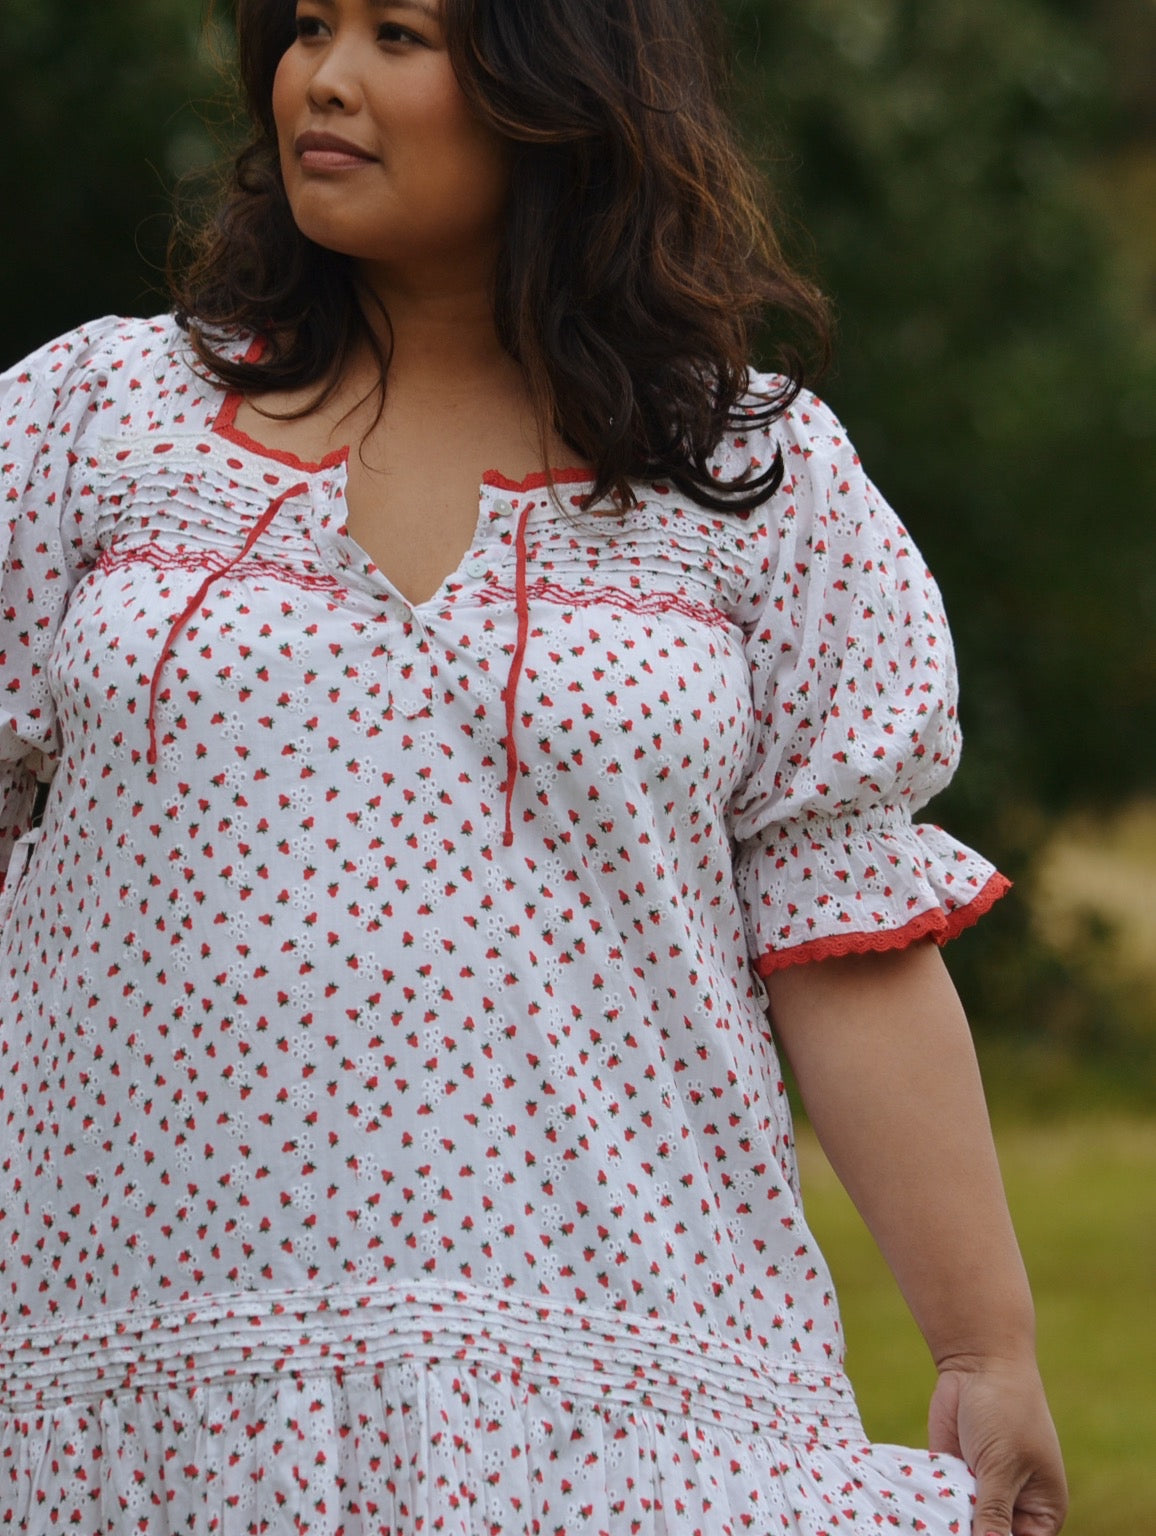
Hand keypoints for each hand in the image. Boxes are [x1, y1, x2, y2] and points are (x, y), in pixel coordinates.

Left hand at [929, 1357, 1067, 1535]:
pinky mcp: (953, 1477)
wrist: (978, 1363)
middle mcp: (1012, 1507)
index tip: (975, 1534)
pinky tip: (914, 1513)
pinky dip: (929, 1508)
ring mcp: (980, 1493)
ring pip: (960, 1525)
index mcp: (1041, 1513)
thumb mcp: (1002, 1465)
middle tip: (948, 1525)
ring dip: (945, 1524)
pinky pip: (940, 1504)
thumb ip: (993, 1512)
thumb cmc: (1007, 1411)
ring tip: (930, 1518)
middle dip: (966, 1533)